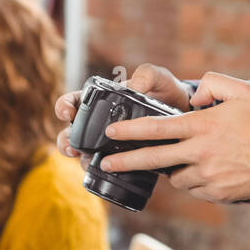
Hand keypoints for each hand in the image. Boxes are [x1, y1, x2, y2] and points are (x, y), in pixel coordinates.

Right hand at [54, 63, 194, 172]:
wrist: (185, 114)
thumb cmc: (167, 91)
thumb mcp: (158, 78)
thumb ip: (147, 75)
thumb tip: (135, 86)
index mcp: (102, 99)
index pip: (75, 101)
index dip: (64, 106)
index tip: (67, 112)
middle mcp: (101, 122)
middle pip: (72, 132)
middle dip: (66, 140)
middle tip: (71, 147)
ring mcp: (109, 142)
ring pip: (84, 152)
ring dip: (79, 159)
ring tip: (84, 162)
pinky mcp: (123, 158)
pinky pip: (105, 167)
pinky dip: (99, 171)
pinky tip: (102, 174)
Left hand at [98, 71, 249, 202]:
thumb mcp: (242, 90)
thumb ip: (213, 83)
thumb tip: (194, 97)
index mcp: (202, 127)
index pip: (157, 129)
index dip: (130, 130)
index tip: (111, 132)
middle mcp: (200, 153)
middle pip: (153, 159)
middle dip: (125, 161)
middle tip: (105, 162)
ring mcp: (207, 176)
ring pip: (175, 176)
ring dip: (173, 169)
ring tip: (188, 160)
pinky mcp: (216, 193)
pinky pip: (194, 188)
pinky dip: (194, 180)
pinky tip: (208, 171)